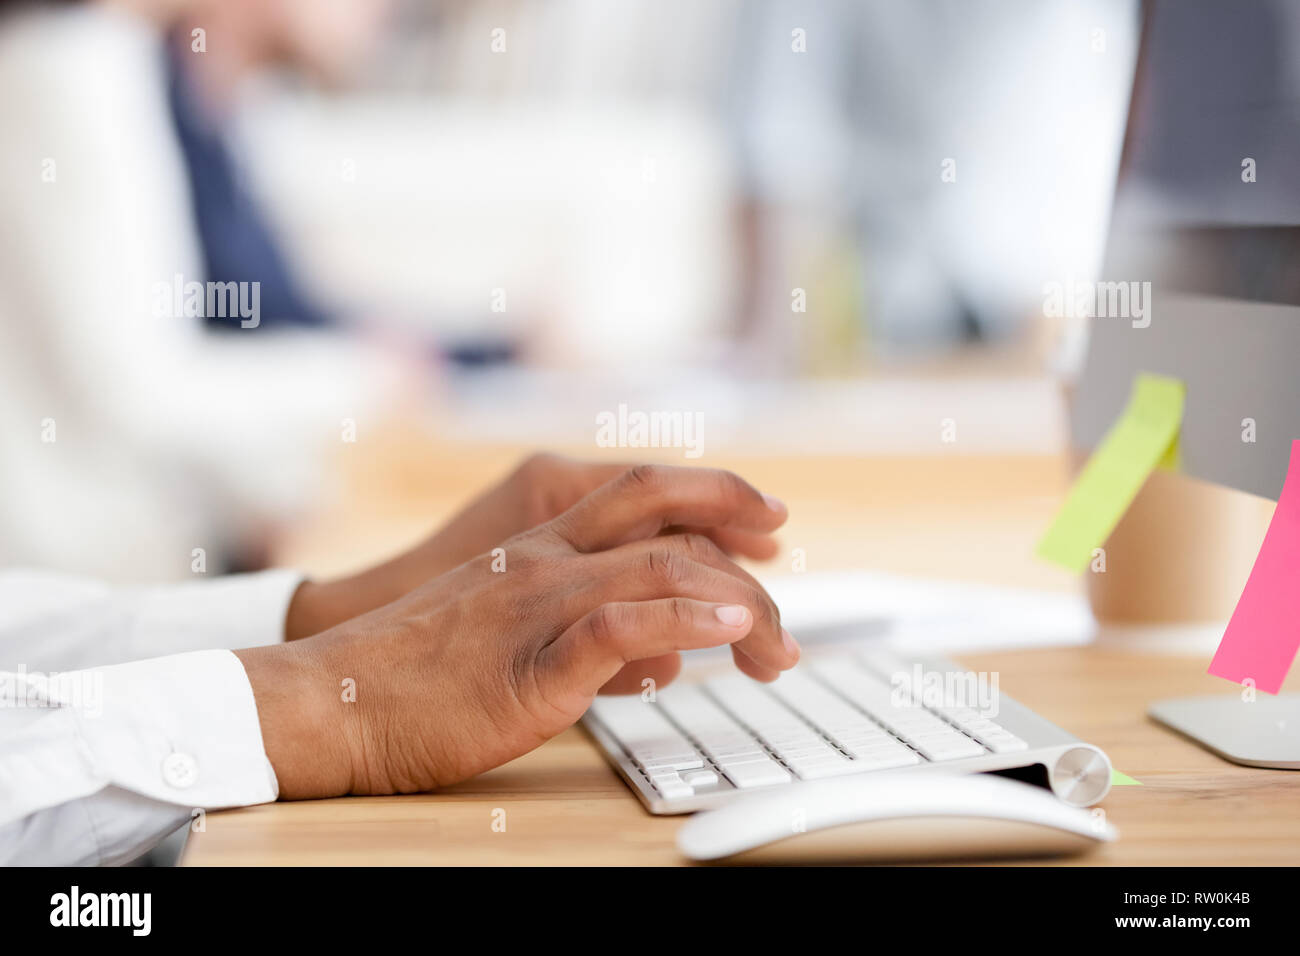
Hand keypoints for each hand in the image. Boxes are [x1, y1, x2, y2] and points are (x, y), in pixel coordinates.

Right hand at [236, 465, 798, 797]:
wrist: (332, 702)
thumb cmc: (416, 675)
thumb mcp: (510, 629)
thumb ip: (589, 627)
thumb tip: (665, 653)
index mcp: (538, 543)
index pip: (643, 491)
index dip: (716, 494)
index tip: (766, 519)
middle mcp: (546, 558)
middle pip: (667, 512)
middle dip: (743, 535)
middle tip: (787, 579)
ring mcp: (541, 603)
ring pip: (665, 565)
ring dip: (740, 602)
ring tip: (776, 645)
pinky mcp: (533, 660)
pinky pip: (623, 622)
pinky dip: (687, 621)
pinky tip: (727, 632)